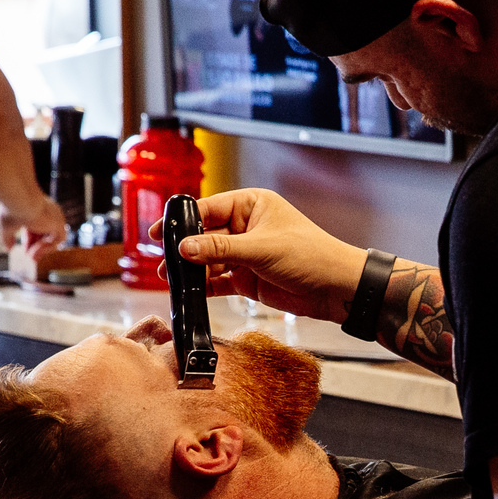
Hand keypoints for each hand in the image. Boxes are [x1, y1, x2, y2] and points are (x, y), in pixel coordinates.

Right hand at [0, 193, 66, 250]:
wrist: (19, 200)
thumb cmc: (10, 209)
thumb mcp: (6, 226)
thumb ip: (7, 238)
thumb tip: (8, 249)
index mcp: (34, 208)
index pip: (36, 226)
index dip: (31, 239)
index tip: (25, 249)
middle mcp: (46, 210)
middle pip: (45, 232)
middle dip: (37, 246)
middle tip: (29, 256)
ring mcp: (54, 216)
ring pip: (53, 236)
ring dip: (42, 249)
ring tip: (32, 257)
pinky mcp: (59, 223)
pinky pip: (59, 239)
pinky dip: (48, 247)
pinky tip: (36, 251)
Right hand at [152, 188, 366, 321]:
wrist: (335, 288)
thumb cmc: (310, 256)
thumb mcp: (261, 248)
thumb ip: (220, 249)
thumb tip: (185, 248)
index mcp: (251, 205)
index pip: (209, 208)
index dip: (183, 221)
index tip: (161, 233)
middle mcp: (246, 227)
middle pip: (205, 235)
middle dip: (185, 250)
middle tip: (163, 261)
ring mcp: (245, 253)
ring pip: (209, 260)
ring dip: (192, 271)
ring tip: (171, 280)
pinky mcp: (248, 278)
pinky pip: (219, 280)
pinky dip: (205, 287)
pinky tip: (190, 293)